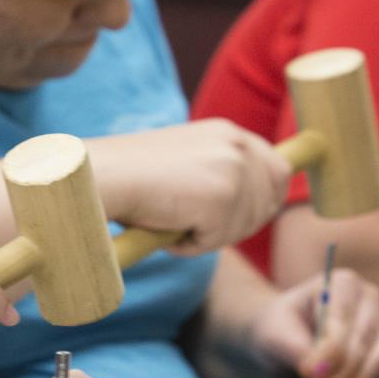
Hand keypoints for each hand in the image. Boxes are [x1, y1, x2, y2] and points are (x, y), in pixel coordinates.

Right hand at [91, 121, 292, 254]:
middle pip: (271, 200)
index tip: (242, 217)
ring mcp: (233, 170)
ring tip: (169, 219)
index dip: (265, 199)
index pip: (278, 169)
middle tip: (194, 224)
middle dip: (238, 223)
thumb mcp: (182, 166)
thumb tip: (249, 208)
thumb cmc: (128, 176)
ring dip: (206, 235)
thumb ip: (215, 175)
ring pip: (243, 226)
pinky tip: (162, 226)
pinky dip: (187, 244)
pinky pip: (216, 241)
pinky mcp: (222, 198)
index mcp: (228, 133)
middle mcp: (238, 145)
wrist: (100, 175)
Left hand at [250, 269, 378, 377]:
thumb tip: (314, 371)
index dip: (328, 350)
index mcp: (343, 283)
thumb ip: (291, 347)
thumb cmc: (281, 330)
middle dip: (338, 374)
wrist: (288, 340)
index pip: (341, 319)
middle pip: (363, 342)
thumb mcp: (274, 334)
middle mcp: (372, 300)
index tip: (309, 373)